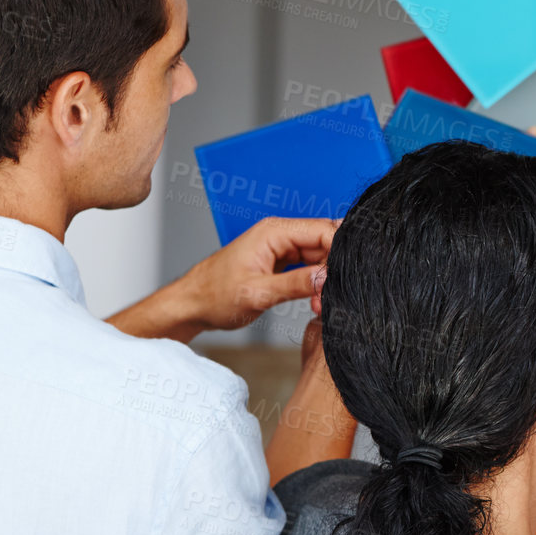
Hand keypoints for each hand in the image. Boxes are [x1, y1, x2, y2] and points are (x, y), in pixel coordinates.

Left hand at [179, 217, 335, 333]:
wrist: (193, 304)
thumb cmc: (214, 295)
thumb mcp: (257, 294)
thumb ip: (295, 284)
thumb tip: (327, 278)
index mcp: (273, 232)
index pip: (323, 230)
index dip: (340, 253)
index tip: (342, 279)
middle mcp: (279, 234)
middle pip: (326, 242)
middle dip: (333, 268)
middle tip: (328, 296)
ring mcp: (281, 247)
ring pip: (320, 256)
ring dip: (324, 279)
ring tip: (318, 302)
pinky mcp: (281, 261)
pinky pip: (309, 266)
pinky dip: (315, 282)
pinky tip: (313, 298)